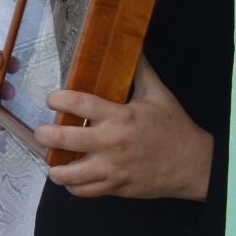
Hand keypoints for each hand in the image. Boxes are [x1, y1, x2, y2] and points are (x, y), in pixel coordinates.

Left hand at [37, 58, 212, 199]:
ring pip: (67, 173)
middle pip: (62, 139)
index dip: (57, 99)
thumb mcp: (158, 94)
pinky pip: (83, 190)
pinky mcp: (115, 187)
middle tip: (41, 131)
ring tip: (52, 158)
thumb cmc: (174, 128)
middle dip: (43, 134)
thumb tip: (133, 45)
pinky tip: (71, 176)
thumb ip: (140, 71)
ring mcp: (111, 168)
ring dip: (54, 166)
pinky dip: (72, 185)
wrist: (193, 164)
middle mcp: (111, 143)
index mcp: (119, 116)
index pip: (77, 103)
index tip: (52, 99)